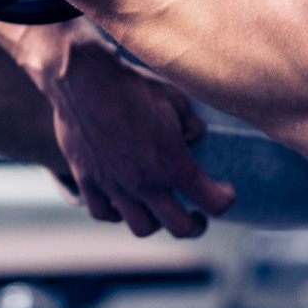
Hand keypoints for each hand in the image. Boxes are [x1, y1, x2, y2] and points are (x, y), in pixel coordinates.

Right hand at [34, 29, 235, 237]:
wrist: (83, 79)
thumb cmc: (132, 85)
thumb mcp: (175, 98)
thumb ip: (191, 124)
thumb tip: (194, 136)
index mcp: (174, 165)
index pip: (214, 202)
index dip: (224, 198)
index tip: (224, 190)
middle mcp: (146, 184)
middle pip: (180, 228)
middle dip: (196, 224)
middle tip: (197, 215)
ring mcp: (115, 186)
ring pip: (141, 228)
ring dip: (157, 222)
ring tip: (159, 209)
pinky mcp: (88, 180)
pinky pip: (103, 213)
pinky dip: (116, 213)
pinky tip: (122, 201)